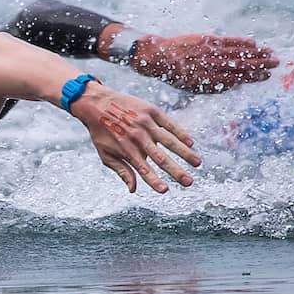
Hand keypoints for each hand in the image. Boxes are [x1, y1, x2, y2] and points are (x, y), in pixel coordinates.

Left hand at [70, 83, 201, 192]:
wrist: (95, 103)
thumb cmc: (100, 131)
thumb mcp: (105, 153)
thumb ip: (121, 170)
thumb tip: (133, 190)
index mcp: (126, 149)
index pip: (143, 169)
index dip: (154, 181)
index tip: (165, 191)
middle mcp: (137, 137)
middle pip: (160, 157)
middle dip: (176, 171)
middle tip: (189, 182)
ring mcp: (145, 123)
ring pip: (169, 141)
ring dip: (185, 153)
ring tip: (197, 163)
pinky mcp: (151, 111)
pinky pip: (169, 123)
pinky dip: (181, 133)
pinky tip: (191, 143)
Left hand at [132, 34, 277, 92]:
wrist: (156, 57)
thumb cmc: (175, 74)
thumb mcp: (192, 87)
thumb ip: (213, 87)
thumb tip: (234, 85)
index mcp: (206, 81)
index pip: (236, 79)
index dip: (252, 77)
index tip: (266, 75)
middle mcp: (209, 66)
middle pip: (240, 65)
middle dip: (260, 64)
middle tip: (276, 63)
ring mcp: (208, 52)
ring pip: (236, 53)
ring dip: (255, 53)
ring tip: (270, 53)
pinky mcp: (204, 40)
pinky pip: (226, 41)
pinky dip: (240, 42)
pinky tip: (253, 43)